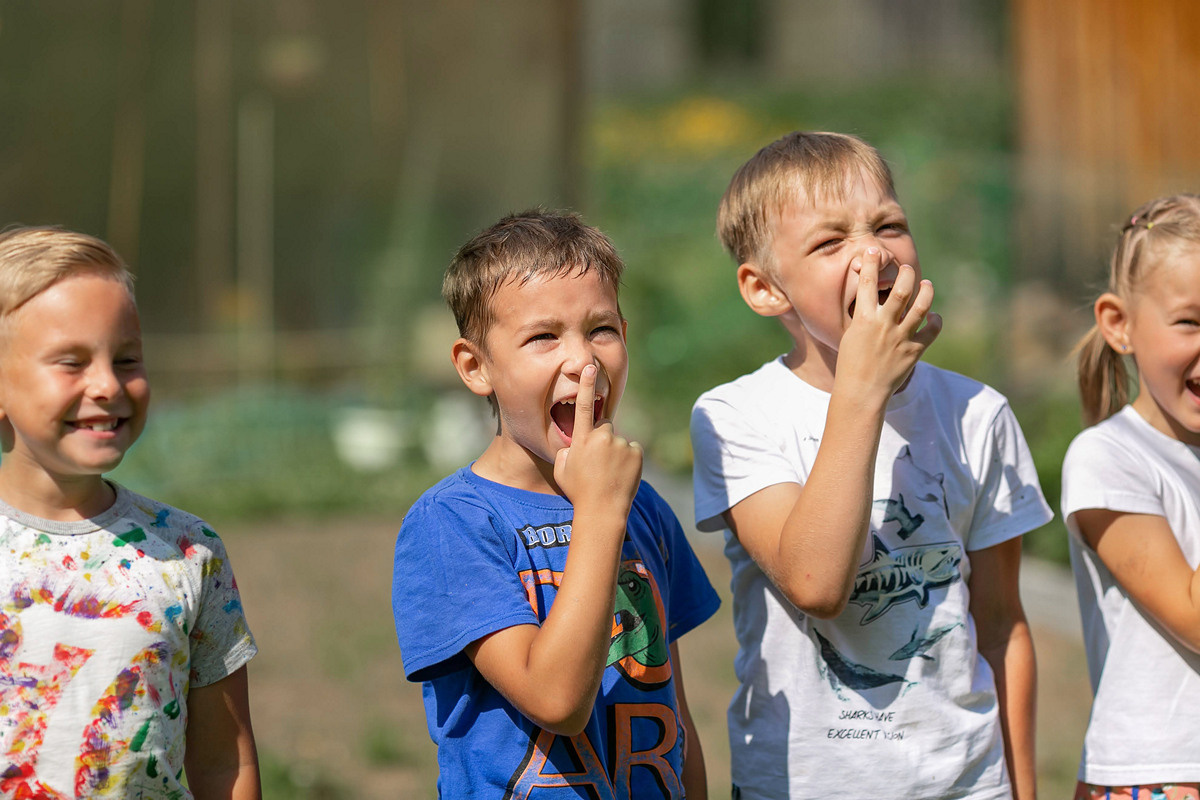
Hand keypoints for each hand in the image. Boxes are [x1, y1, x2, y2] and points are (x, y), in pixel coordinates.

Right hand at [553, 364, 642, 519]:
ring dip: (616, 453)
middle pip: (604, 426)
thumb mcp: (562, 469)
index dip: (585, 385)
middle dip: (602, 439)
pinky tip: (622, 475)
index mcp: (581, 440)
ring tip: (610, 474)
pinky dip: (629, 460)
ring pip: (618, 441)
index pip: (581, 406)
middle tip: (599, 463)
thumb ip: (568, 450)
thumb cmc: (578, 492)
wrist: (602, 511)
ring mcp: (620, 445)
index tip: (589, 367)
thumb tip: (575, 443)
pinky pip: (632, 450)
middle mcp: (601, 438)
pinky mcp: (636, 453)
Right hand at [836, 246, 941, 397]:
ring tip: (926, 284)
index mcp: (864, 319)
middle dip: (906, 274)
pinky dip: (935, 321)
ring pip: (921, 306)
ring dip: (926, 291)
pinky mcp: (914, 351)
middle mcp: (884, 325)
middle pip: (902, 290)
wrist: (861, 392)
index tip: (874, 251)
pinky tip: (933, 316)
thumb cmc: (850, 364)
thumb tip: (869, 299)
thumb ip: (862, 316)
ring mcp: (901, 338)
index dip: (872, 264)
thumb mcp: (850, 335)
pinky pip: (931, 331)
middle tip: (907, 268)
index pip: (868, 283)